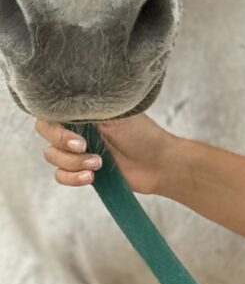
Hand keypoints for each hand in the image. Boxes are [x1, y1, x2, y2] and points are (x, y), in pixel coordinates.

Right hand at [35, 115, 173, 195]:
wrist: (159, 164)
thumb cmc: (142, 134)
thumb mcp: (116, 114)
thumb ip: (88, 109)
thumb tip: (66, 105)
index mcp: (84, 109)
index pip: (52, 110)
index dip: (56, 125)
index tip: (76, 135)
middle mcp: (77, 126)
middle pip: (46, 133)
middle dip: (62, 144)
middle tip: (85, 147)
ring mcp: (78, 150)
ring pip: (52, 156)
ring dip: (73, 163)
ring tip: (99, 164)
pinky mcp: (81, 170)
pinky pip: (61, 175)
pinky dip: (72, 178)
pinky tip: (92, 177)